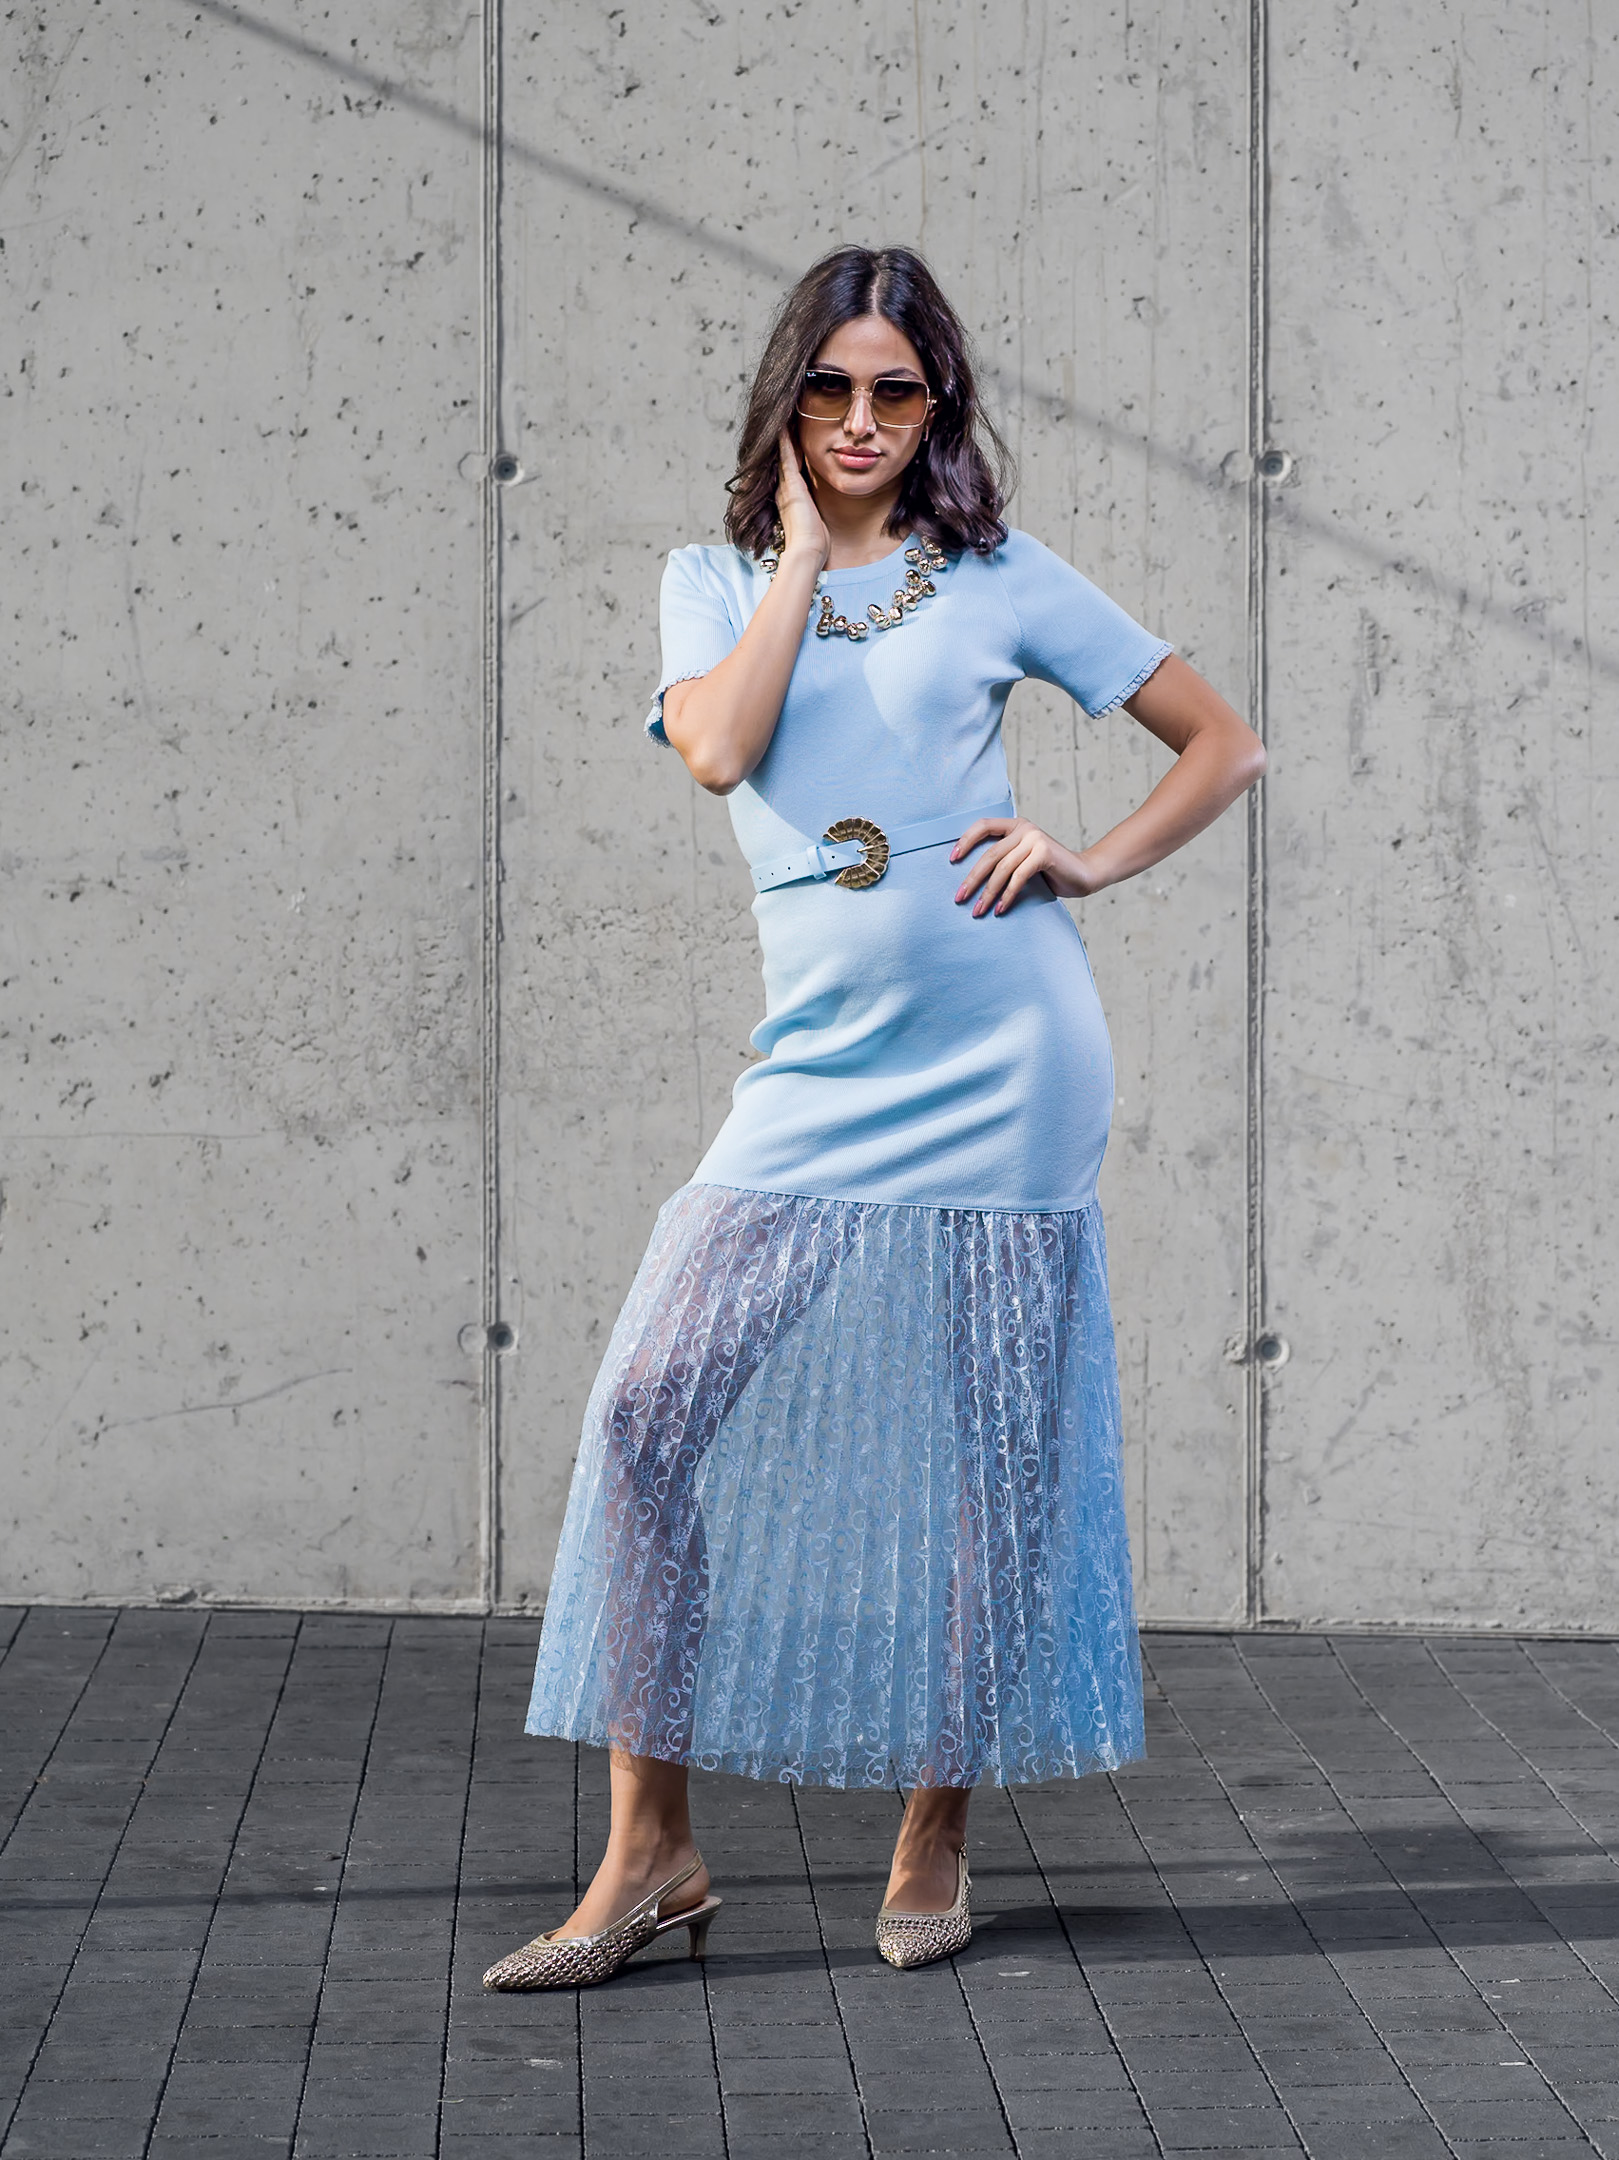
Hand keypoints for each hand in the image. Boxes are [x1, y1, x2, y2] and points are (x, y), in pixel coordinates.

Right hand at [775, 430, 828, 567]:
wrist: (808, 552)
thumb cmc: (814, 544)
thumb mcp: (816, 522)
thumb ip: (817, 512)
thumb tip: (822, 513)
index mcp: (790, 499)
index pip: (790, 470)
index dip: (791, 454)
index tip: (794, 438)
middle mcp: (784, 490)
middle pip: (784, 459)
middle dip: (785, 441)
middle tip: (785, 420)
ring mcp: (786, 486)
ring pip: (784, 454)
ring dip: (784, 436)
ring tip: (785, 417)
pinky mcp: (791, 485)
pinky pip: (787, 456)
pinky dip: (785, 441)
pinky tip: (784, 425)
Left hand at [950, 817, 1103, 915]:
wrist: (1084, 874)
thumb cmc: (1049, 871)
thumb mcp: (1022, 860)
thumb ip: (1003, 859)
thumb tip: (969, 878)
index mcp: (1015, 825)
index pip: (983, 826)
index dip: (965, 841)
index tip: (951, 860)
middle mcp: (1024, 828)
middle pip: (990, 854)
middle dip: (972, 878)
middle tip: (959, 897)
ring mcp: (1035, 839)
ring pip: (1002, 868)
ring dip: (987, 893)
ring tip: (977, 910)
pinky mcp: (1044, 853)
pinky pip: (1018, 877)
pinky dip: (1007, 896)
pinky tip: (999, 910)